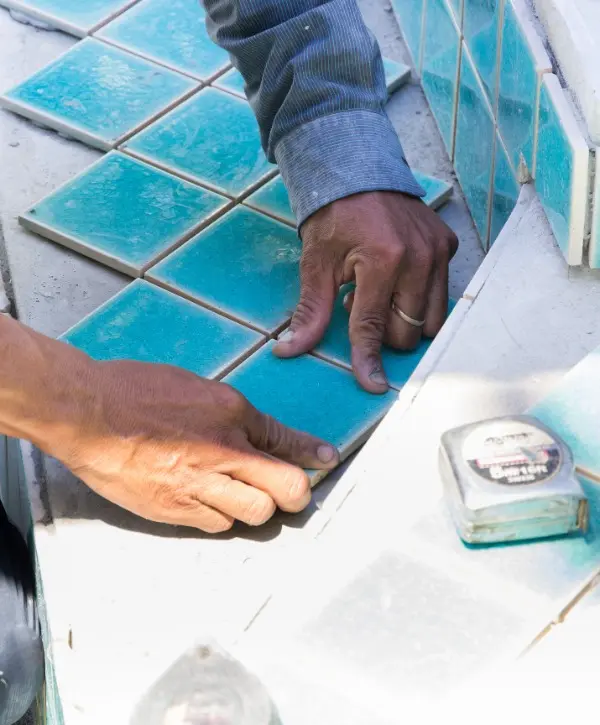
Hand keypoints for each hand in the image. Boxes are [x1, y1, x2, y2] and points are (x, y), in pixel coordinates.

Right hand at [38, 359, 338, 531]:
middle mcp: (221, 453)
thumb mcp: (197, 388)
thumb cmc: (137, 391)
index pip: (285, 441)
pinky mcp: (174, 511)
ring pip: (255, 515)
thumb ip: (235, 415)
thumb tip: (261, 432)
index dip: (311, 454)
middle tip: (288, 489)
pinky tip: (210, 499)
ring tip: (243, 492)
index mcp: (230, 413)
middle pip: (285, 490)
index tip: (325, 460)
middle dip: (294, 492)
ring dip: (256, 506)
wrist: (88, 414)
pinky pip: (217, 525)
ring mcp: (197, 486)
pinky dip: (222, 515)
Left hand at [274, 191, 457, 392]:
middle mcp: (418, 258)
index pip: (373, 326)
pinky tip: (397, 281)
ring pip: (431, 319)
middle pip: (408, 331)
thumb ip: (310, 311)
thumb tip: (289, 350)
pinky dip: (419, 299)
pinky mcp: (448, 245)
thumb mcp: (316, 264)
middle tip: (359, 303)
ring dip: (404, 320)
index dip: (368, 359)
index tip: (372, 385)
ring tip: (380, 294)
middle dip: (383, 333)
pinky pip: (441, 293)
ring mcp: (437, 250)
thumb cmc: (333, 218)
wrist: (358, 171)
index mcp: (382, 260)